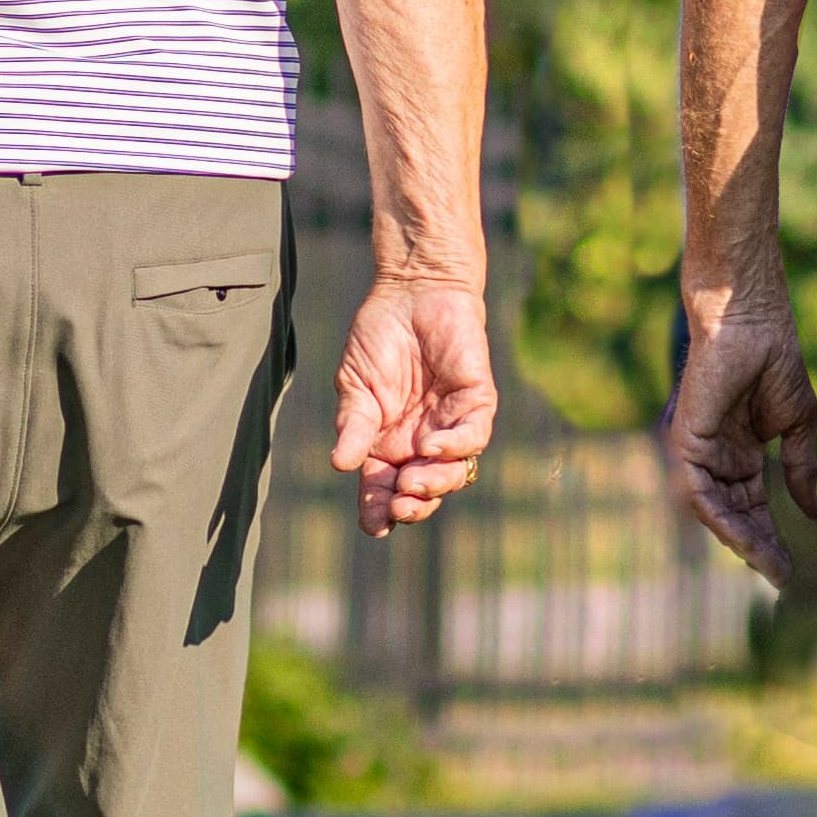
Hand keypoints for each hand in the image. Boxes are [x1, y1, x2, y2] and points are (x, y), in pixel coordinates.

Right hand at [333, 279, 496, 536]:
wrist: (411, 290)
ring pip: (453, 470)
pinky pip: (474, 435)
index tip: (373, 525)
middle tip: (398, 508)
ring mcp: (450, 423)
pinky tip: (431, 447)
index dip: (378, 510)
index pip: (384, 488)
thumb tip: (340, 464)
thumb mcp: (355, 384)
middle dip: (412, 506)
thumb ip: (353, 424)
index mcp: (388, 444)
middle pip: (423, 490)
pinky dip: (455, 447)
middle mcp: (421, 442)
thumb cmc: (379, 337)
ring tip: (413, 484)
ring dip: (435, 484)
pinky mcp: (476, 400)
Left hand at [666, 297, 816, 587]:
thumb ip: (801, 468)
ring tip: (768, 563)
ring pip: (714, 511)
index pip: (751, 505)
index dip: (769, 535)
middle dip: (758, 546)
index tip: (789, 566)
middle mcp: (716, 455)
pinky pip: (696, 492)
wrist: (753, 321)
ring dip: (741, 539)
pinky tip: (744, 538)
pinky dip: (718, 518)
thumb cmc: (774, 359)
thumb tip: (811, 512)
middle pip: (734, 514)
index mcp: (739, 452)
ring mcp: (697, 449)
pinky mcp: (684, 440)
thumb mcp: (797, 424)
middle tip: (781, 575)